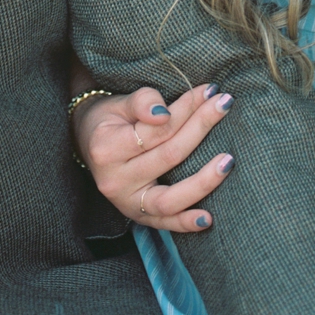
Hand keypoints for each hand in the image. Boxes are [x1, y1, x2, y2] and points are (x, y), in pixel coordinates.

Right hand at [72, 83, 234, 231]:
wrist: (86, 144)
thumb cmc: (108, 119)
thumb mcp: (119, 103)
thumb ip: (141, 102)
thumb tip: (165, 114)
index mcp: (107, 147)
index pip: (156, 129)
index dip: (186, 108)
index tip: (208, 91)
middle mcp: (115, 181)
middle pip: (169, 156)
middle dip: (201, 127)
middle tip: (224, 104)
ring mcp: (126, 203)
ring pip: (170, 198)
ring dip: (203, 181)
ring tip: (228, 161)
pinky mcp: (138, 217)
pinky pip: (165, 223)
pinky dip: (186, 222)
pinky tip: (208, 218)